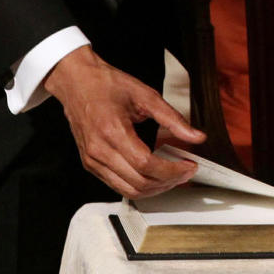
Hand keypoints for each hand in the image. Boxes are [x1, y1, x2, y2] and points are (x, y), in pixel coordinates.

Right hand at [43, 45, 206, 198]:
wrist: (77, 82)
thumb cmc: (107, 85)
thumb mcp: (146, 95)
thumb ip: (173, 119)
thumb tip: (196, 136)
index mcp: (113, 131)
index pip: (146, 164)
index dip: (172, 170)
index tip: (189, 165)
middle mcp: (99, 151)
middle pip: (139, 182)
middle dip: (168, 182)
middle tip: (186, 172)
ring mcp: (92, 160)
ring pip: (128, 190)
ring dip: (155, 189)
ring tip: (174, 176)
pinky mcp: (90, 164)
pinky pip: (117, 185)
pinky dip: (139, 186)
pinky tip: (155, 175)